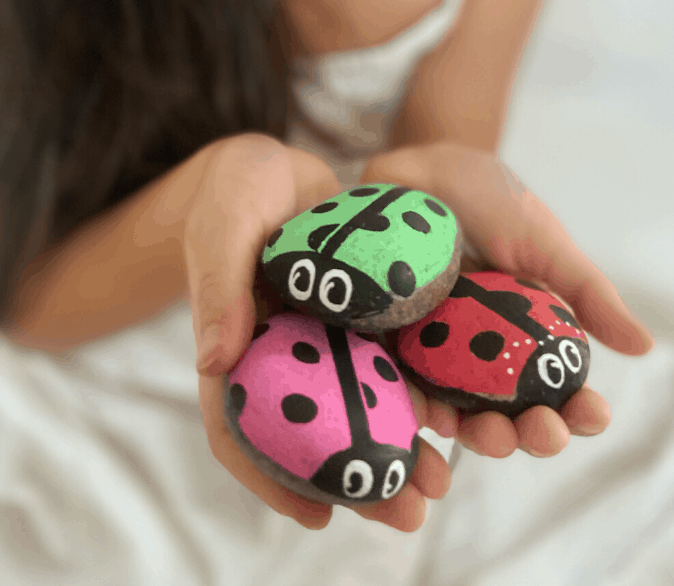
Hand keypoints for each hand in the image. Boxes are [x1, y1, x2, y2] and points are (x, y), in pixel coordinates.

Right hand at [185, 135, 452, 533]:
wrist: (279, 160)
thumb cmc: (236, 189)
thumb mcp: (222, 225)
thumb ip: (219, 287)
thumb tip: (212, 363)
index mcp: (236, 349)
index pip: (239, 428)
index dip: (271, 478)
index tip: (317, 517)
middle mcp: (283, 356)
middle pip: (312, 433)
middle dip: (359, 480)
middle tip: (410, 517)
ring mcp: (325, 339)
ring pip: (360, 407)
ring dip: (399, 449)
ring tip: (443, 482)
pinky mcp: (363, 316)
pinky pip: (391, 360)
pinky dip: (416, 390)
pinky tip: (455, 415)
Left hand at [360, 141, 654, 461]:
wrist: (422, 167)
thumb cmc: (490, 202)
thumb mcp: (542, 243)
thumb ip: (585, 291)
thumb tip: (643, 346)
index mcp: (526, 336)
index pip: (557, 388)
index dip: (578, 411)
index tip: (593, 415)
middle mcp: (481, 354)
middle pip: (509, 414)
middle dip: (530, 435)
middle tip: (544, 433)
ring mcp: (433, 352)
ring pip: (457, 412)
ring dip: (477, 435)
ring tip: (489, 433)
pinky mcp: (387, 342)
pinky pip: (398, 384)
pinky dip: (412, 405)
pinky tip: (426, 414)